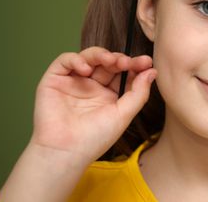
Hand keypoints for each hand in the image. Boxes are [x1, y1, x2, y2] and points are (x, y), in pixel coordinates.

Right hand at [30, 46, 156, 163]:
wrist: (65, 152)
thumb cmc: (95, 138)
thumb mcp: (123, 115)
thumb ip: (139, 93)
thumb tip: (152, 71)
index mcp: (109, 94)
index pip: (124, 73)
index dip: (134, 65)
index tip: (146, 62)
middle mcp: (92, 85)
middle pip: (108, 62)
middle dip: (120, 59)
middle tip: (127, 62)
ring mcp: (74, 81)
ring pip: (89, 57)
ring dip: (101, 54)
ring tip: (110, 60)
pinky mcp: (55, 79)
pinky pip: (65, 60)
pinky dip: (76, 59)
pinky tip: (86, 69)